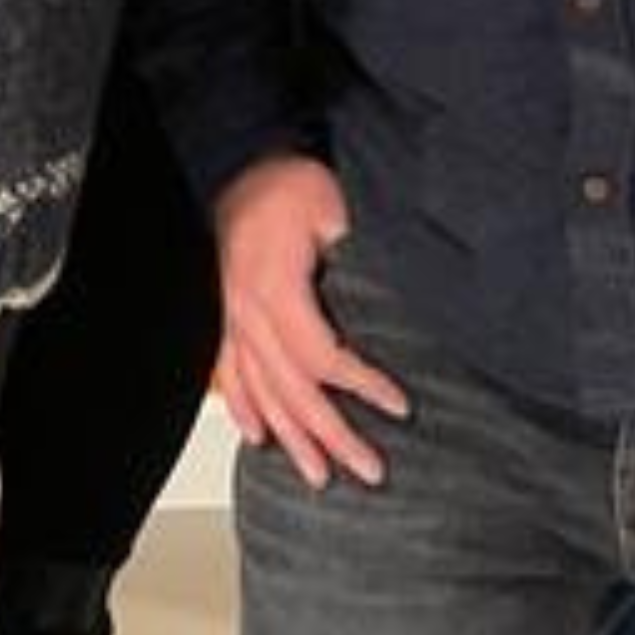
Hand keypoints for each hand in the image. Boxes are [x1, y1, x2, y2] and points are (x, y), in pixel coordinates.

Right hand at [210, 154, 406, 489]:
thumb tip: (409, 289)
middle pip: (290, 388)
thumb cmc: (287, 181)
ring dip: (290, 436)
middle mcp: (246, 309)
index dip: (360, 385)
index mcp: (273, 286)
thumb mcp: (334, 206)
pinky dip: (243, 406)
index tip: (398, 406)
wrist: (240, 160)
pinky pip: (229, 372)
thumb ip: (361, 253)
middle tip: (369, 470)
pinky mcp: (225, 314)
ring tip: (319, 475)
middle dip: (330, 435)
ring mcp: (231, 315)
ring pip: (259, 390)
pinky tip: (258, 434)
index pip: (318, 355)